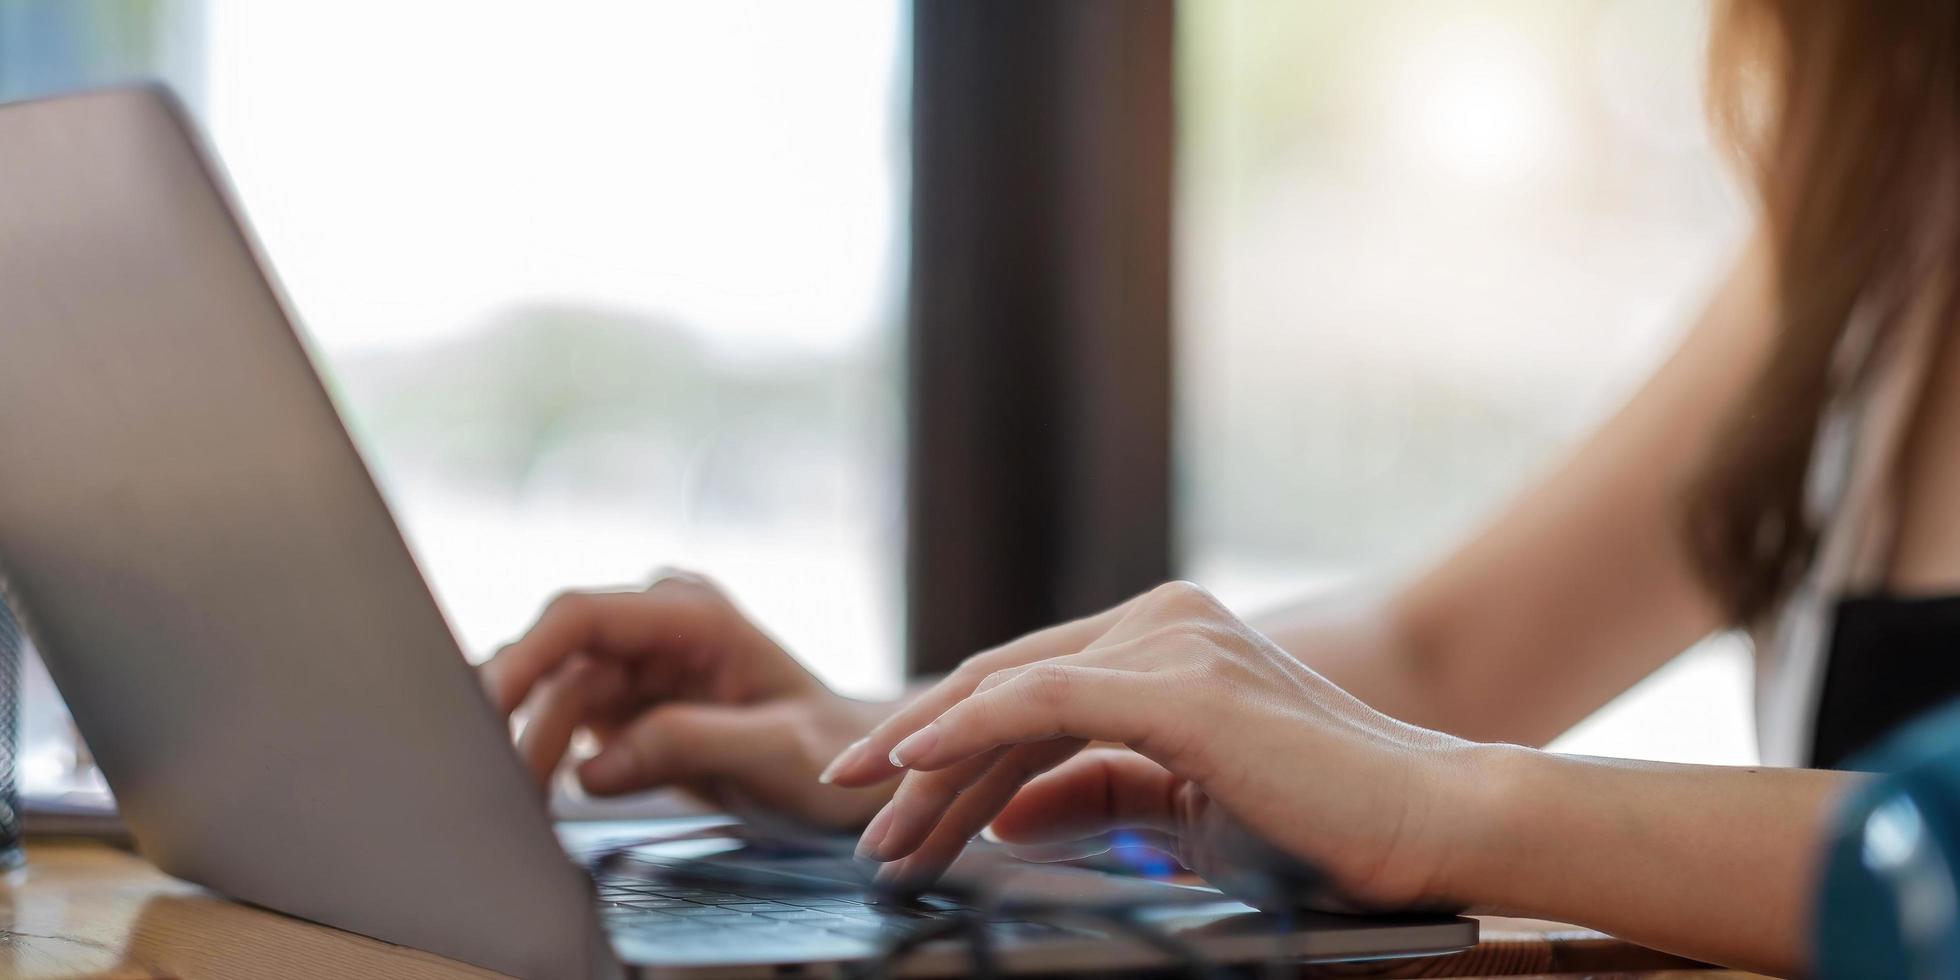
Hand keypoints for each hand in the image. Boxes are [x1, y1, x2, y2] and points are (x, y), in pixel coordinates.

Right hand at [481, 571, 893, 829]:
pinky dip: (548, 756)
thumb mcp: (778, 751)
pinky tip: (538, 793)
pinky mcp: (626, 701)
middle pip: (558, 660)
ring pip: (554, 695)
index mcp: (696, 614)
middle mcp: (657, 625)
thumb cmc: (833, 752)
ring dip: (533, 746)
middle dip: (524, 719)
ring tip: (525, 804)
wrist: (854, 770)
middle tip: (506, 786)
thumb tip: (597, 766)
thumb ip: (691, 744)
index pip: (584, 616)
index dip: (525, 656)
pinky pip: (567, 721)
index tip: (486, 705)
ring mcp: (638, 661)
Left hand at [823, 581, 1480, 907]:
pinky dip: (969, 729)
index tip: (884, 803)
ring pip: (1010, 697)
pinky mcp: (1178, 682)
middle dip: (917, 762)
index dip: (946, 748)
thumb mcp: (1180, 815)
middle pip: (1003, 691)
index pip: (1026, 695)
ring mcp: (1169, 642)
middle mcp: (1160, 622)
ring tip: (877, 830)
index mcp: (1163, 644)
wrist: (1425, 826)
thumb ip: (1093, 800)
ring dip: (929, 765)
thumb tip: (1000, 816)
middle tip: (859, 826)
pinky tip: (911, 762)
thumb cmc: (1317, 823)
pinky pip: (1043, 701)